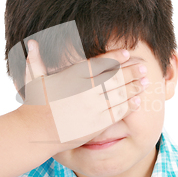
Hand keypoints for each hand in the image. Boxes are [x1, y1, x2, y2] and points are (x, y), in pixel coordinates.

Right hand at [17, 39, 148, 152]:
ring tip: (146, 82)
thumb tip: (31, 43)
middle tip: (144, 67)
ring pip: (119, 95)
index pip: (99, 63)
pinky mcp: (95, 124)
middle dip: (131, 71)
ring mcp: (91, 108)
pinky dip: (128, 106)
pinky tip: (137, 101)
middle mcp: (84, 91)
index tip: (127, 53)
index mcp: (72, 77)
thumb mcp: (34, 80)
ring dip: (134, 87)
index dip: (115, 57)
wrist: (35, 133)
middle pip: (114, 78)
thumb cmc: (35, 105)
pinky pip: (117, 113)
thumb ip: (36, 60)